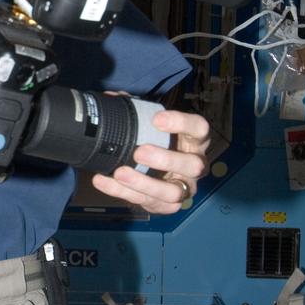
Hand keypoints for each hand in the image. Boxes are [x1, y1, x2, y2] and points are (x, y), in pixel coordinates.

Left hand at [89, 109, 209, 214]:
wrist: (158, 170)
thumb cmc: (157, 141)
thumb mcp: (152, 125)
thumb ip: (137, 111)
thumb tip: (113, 98)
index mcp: (195, 140)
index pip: (199, 128)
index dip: (181, 123)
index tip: (156, 119)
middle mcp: (196, 165)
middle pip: (193, 165)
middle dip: (165, 160)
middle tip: (139, 152)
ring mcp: (185, 188)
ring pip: (173, 192)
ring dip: (145, 183)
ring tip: (120, 173)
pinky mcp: (169, 205)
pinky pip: (150, 203)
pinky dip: (124, 193)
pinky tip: (105, 181)